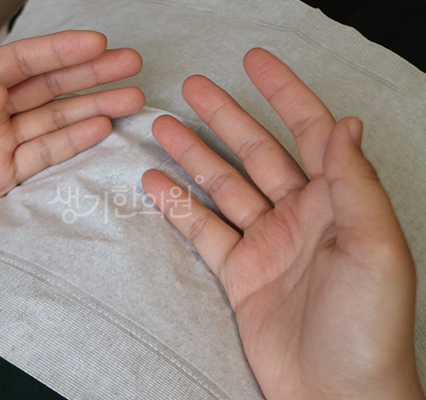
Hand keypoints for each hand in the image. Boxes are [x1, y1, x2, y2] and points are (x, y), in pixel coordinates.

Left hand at [0, 30, 143, 318]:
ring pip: (55, 118)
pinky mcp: (5, 175)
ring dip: (92, 107)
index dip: (59, 52)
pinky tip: (99, 128)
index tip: (95, 44)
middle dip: (90, 74)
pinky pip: (47, 153)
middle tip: (127, 64)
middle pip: (48, 86)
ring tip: (128, 98)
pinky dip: (75, 141)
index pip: (18, 63)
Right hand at [142, 49, 423, 399]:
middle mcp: (299, 215)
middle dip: (224, 117)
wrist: (336, 394)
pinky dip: (179, 206)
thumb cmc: (370, 328)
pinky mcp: (240, 271)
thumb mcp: (376, 249)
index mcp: (336, 201)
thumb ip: (355, 185)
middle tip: (192, 87)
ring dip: (193, 157)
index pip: (309, 131)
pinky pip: (204, 229)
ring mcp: (266, 242)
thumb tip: (346, 124)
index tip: (255, 62)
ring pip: (223, 186)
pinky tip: (156, 184)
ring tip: (162, 128)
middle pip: (254, 152)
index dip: (284, 93)